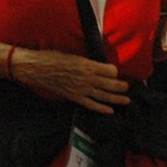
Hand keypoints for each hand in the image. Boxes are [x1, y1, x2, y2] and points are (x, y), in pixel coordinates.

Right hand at [13, 49, 128, 113]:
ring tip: (126, 100)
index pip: (110, 70)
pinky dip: (102, 109)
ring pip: (104, 96)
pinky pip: (91, 105)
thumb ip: (87, 62)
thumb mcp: (73, 55)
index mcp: (87, 65)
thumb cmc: (53, 57)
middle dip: (121, 86)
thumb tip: (97, 66)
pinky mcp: (75, 97)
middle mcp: (87, 78)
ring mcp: (81, 89)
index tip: (116, 72)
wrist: (37, 69)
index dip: (115, 72)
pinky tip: (110, 111)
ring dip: (117, 99)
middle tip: (128, 87)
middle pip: (110, 84)